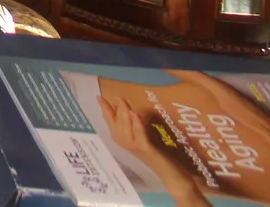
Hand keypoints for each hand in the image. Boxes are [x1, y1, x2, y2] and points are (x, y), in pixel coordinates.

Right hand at [99, 95, 213, 206]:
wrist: (169, 173)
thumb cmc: (157, 155)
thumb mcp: (143, 138)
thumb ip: (135, 127)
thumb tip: (130, 109)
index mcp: (123, 140)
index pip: (111, 123)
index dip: (105, 110)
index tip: (99, 97)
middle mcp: (125, 144)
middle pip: (116, 126)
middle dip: (114, 110)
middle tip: (116, 96)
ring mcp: (135, 147)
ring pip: (125, 131)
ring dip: (124, 116)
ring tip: (123, 103)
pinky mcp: (147, 150)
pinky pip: (139, 137)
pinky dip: (136, 125)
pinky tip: (135, 114)